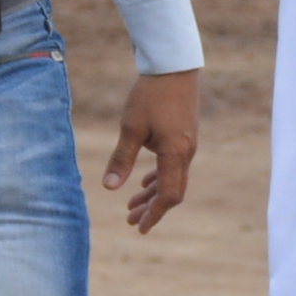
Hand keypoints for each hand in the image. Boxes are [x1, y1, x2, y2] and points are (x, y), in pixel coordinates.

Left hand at [103, 69, 197, 231]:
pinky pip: (174, 165)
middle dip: (152, 209)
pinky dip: (159, 178)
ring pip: (173, 179)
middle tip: (131, 221)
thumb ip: (121, 159)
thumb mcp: (131, 127)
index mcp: (175, 154)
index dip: (154, 214)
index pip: (168, 196)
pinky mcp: (184, 136)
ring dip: (153, 194)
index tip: (140, 228)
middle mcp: (186, 153)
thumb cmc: (151, 95)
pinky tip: (144, 181)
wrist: (173, 67)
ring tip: (132, 205)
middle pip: (172, 192)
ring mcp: (188, 145)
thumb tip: (108, 187)